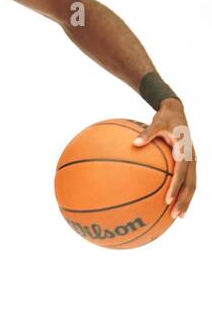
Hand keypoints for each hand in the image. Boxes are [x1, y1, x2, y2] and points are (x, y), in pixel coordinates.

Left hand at [133, 100, 195, 218]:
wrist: (177, 110)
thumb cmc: (165, 117)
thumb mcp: (157, 122)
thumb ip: (147, 133)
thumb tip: (134, 143)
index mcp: (185, 150)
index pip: (181, 172)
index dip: (175, 187)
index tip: (167, 200)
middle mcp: (192, 157)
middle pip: (191, 184)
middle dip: (184, 200)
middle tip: (175, 216)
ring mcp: (192, 161)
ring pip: (192, 185)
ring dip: (186, 201)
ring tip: (178, 217)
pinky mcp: (189, 164)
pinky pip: (187, 181)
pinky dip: (183, 193)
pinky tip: (174, 205)